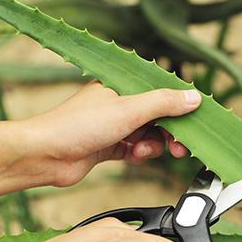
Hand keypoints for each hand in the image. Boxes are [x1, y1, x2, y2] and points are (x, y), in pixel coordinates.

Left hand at [0, 82, 201, 193]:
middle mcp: (120, 103)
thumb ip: (163, 103)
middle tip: (181, 146)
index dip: (179, 107)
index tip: (194, 121)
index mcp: (123, 86)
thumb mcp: (128, 109)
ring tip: (142, 150)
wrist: (47, 155)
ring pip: (149, 134)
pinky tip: (134, 155)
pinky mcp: (111, 145)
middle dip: (170, 132)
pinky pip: (136, 148)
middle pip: (158, 116)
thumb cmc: (78, 125)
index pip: (161, 92)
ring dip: (151, 145)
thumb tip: (193, 97)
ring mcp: (116, 125)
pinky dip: (139, 153)